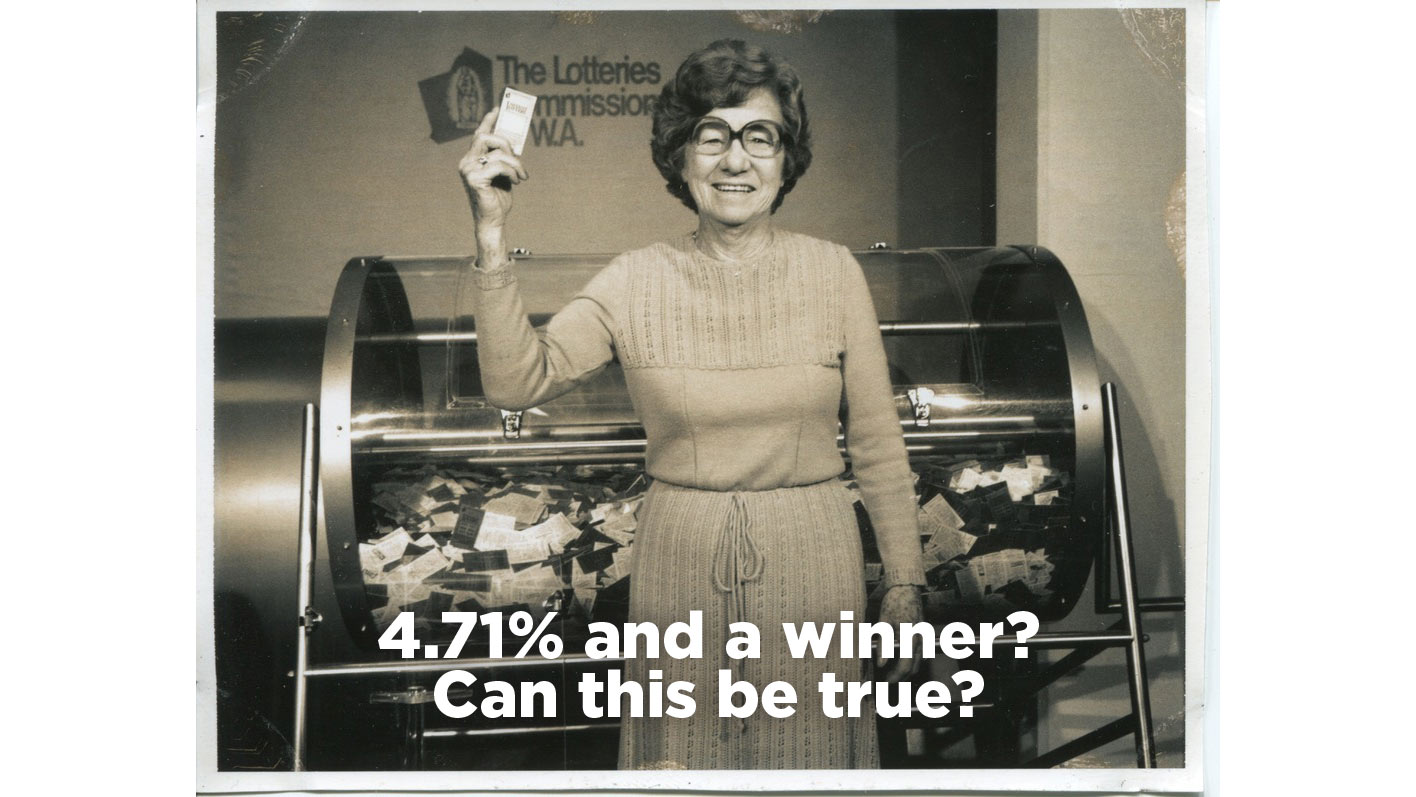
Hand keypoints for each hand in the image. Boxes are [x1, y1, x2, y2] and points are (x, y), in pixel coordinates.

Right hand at [458, 108, 528, 236]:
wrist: (493, 220)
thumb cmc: (498, 197)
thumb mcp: (503, 173)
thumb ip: (503, 158)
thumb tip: (513, 143)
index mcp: (471, 159)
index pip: (479, 134)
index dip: (488, 120)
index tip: (498, 108)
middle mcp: (466, 162)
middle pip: (485, 137)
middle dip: (506, 143)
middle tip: (517, 157)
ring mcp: (468, 170)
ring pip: (497, 152)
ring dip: (515, 163)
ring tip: (522, 175)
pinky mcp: (475, 179)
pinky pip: (499, 165)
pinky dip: (512, 172)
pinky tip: (517, 181)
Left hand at [875, 585, 922, 683]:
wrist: (907, 588)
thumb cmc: (895, 602)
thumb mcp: (883, 622)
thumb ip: (883, 644)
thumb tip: (880, 663)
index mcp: (910, 637)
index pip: (905, 666)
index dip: (895, 677)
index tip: (885, 682)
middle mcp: (920, 640)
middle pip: (913, 668)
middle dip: (900, 677)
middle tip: (885, 679)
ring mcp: (924, 637)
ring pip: (917, 662)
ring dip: (905, 669)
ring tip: (890, 670)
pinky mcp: (923, 635)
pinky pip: (919, 654)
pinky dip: (909, 660)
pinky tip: (897, 658)